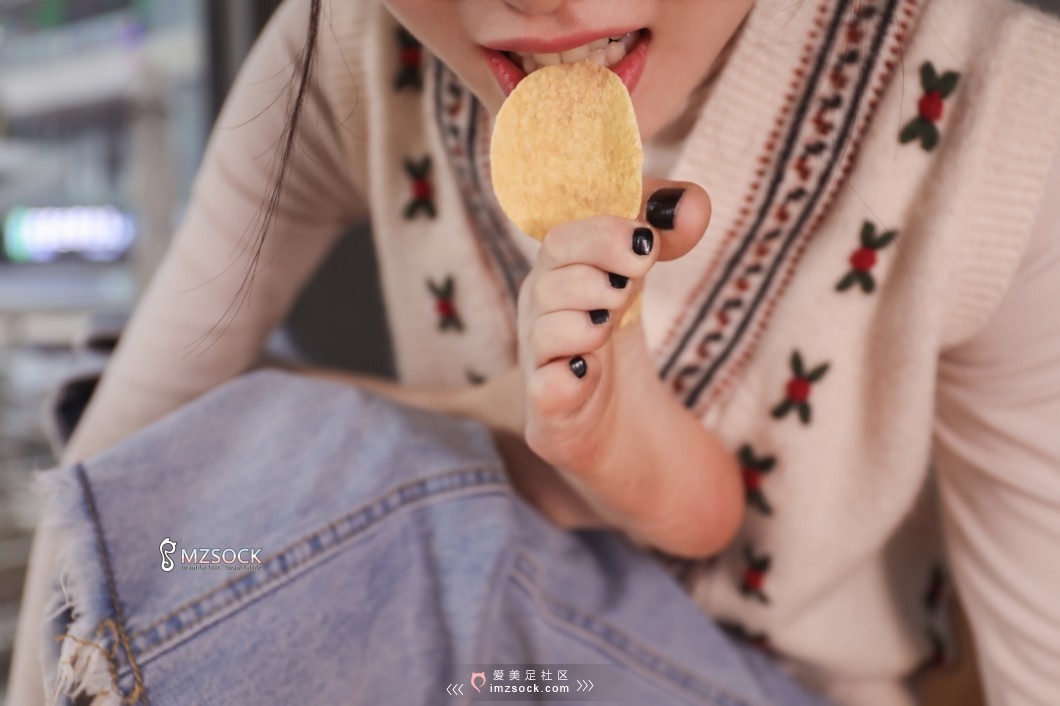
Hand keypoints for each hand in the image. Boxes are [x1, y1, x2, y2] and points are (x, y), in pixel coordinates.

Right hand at [517, 180, 711, 525]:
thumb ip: (667, 230)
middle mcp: (541, 312)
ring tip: (610, 323)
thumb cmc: (615, 334)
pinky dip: (567, 377)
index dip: (604, 230)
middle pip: (549, 272)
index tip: (648, 241)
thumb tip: (693, 201)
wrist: (616, 423)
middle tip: (635, 280)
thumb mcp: (638, 275)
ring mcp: (540, 362)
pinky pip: (545, 389)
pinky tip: (589, 372)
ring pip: (544, 328)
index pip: (563, 233)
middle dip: (599, 265)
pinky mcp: (549, 411)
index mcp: (559, 272)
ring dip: (587, 319)